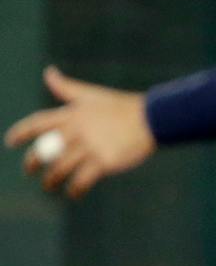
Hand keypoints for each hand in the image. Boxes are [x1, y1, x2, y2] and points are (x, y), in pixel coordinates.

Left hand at [5, 66, 156, 197]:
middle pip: (45, 150)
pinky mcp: (104, 161)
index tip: (10, 142)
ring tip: (49, 187)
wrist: (152, 118)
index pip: (38, 123)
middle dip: (33, 162)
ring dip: (51, 180)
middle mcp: (76, 130)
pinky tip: (74, 193)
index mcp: (71, 114)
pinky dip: (76, 189)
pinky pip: (82, 179)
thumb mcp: (91, 94)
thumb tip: (49, 72)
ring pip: (61, 168)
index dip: (21, 132)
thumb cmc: (122, 106)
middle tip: (29, 171)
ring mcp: (90, 146)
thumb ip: (66, 87)